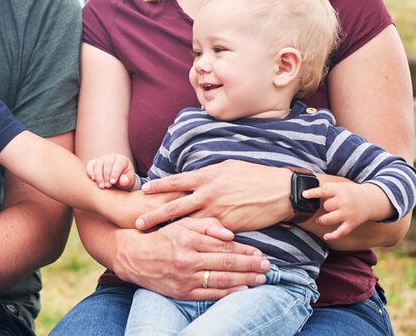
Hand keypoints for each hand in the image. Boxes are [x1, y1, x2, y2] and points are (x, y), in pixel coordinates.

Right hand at [87, 153, 136, 189]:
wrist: (118, 179)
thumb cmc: (125, 180)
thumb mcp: (129, 181)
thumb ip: (127, 181)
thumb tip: (123, 181)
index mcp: (122, 160)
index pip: (118, 164)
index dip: (115, 173)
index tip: (112, 182)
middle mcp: (112, 157)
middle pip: (107, 163)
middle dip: (106, 175)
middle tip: (107, 186)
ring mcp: (103, 159)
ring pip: (98, 164)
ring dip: (98, 176)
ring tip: (101, 186)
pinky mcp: (95, 162)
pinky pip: (90, 165)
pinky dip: (90, 172)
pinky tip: (93, 180)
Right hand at [114, 217, 269, 300]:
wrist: (134, 257)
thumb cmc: (161, 237)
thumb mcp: (181, 224)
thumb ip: (206, 226)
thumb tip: (229, 233)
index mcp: (189, 239)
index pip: (223, 246)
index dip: (244, 250)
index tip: (259, 252)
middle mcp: (188, 259)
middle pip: (226, 263)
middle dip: (250, 265)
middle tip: (267, 266)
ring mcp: (185, 277)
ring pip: (221, 280)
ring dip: (244, 280)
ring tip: (261, 278)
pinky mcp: (182, 292)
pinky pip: (209, 294)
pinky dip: (228, 293)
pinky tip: (242, 290)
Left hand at [137, 161, 291, 231]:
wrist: (278, 191)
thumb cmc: (253, 176)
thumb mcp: (226, 168)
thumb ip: (207, 175)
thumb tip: (193, 178)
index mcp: (207, 177)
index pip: (176, 181)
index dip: (159, 186)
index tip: (143, 190)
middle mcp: (208, 194)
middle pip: (174, 206)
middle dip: (155, 215)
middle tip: (137, 223)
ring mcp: (217, 212)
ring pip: (187, 224)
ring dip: (169, 231)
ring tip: (153, 238)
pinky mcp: (228, 227)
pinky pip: (207, 236)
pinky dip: (194, 241)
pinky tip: (184, 248)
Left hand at [303, 181, 392, 240]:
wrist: (371, 200)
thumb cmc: (350, 193)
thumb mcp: (341, 186)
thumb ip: (327, 188)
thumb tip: (308, 191)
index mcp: (340, 190)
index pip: (324, 191)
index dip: (313, 193)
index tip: (304, 195)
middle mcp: (344, 202)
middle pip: (326, 206)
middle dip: (323, 207)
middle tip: (325, 207)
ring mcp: (348, 213)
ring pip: (329, 219)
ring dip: (322, 220)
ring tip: (320, 220)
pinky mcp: (352, 223)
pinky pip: (341, 232)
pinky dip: (333, 235)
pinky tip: (326, 236)